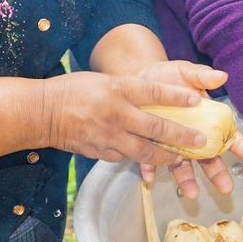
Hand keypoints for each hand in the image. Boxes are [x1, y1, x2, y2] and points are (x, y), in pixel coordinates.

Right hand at [44, 72, 212, 164]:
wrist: (40, 112)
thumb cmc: (73, 90)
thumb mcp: (103, 80)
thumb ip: (129, 90)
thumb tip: (158, 97)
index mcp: (117, 89)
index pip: (154, 92)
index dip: (178, 97)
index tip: (197, 101)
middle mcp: (115, 113)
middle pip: (155, 127)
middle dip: (182, 137)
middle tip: (201, 142)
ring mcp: (107, 135)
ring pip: (144, 150)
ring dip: (166, 156)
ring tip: (181, 159)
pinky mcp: (99, 152)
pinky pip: (125, 157)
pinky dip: (140, 159)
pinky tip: (151, 160)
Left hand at [132, 61, 242, 200]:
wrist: (139, 78)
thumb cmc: (167, 77)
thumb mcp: (186, 72)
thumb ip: (202, 76)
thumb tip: (223, 76)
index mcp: (206, 120)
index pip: (226, 134)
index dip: (237, 144)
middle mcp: (191, 136)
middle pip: (208, 157)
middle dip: (217, 173)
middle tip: (226, 187)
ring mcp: (172, 143)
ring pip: (182, 165)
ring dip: (187, 180)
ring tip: (192, 194)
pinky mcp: (150, 145)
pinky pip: (150, 160)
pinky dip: (151, 169)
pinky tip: (151, 178)